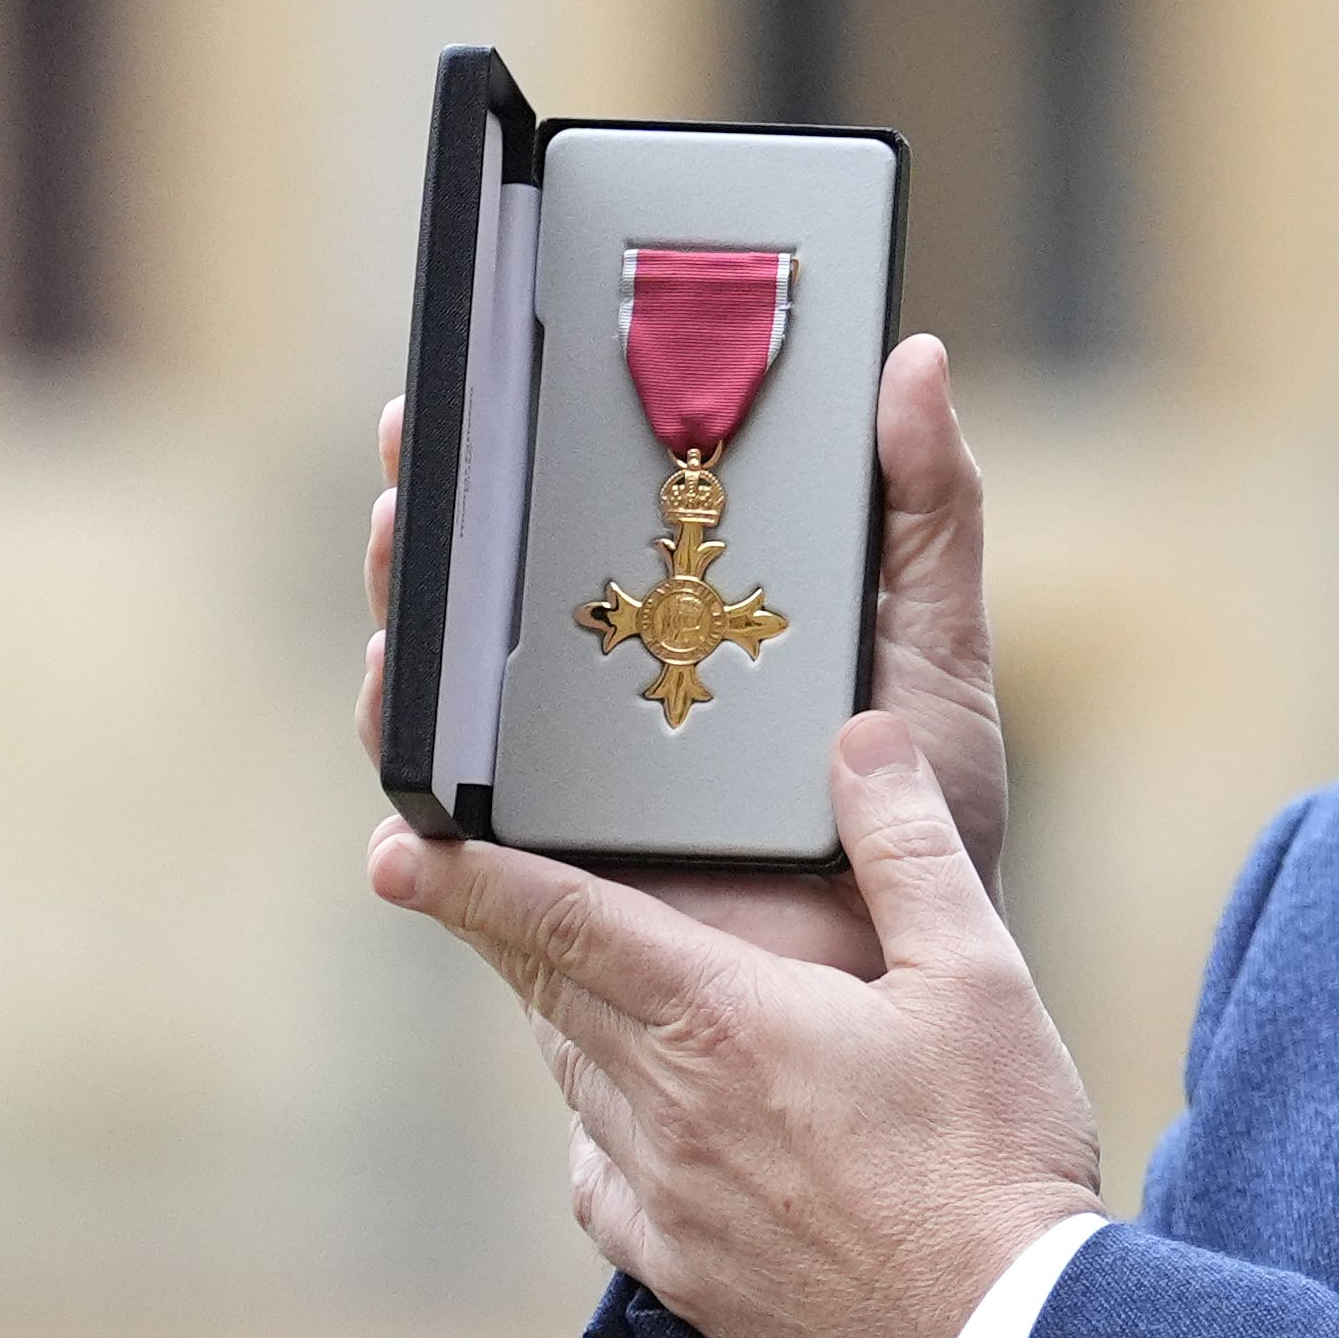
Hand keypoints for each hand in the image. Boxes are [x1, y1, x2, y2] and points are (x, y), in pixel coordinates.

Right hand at [359, 333, 1012, 975]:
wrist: (904, 982)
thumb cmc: (932, 822)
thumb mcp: (935, 647)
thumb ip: (928, 510)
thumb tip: (915, 356)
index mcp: (689, 625)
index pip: (587, 516)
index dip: (535, 435)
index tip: (509, 355)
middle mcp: (605, 696)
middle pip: (492, 587)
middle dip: (440, 505)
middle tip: (421, 434)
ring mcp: (559, 787)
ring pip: (448, 686)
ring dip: (409, 606)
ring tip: (402, 537)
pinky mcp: (534, 879)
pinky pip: (442, 815)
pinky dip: (410, 753)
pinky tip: (406, 703)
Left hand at [365, 711, 1106, 1337]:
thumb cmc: (993, 1156)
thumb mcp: (978, 976)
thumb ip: (907, 846)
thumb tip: (857, 740)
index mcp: (721, 1018)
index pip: (563, 922)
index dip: (469, 877)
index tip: (394, 851)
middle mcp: (666, 1106)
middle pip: (551, 997)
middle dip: (504, 933)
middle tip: (460, 887)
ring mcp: (666, 1199)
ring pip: (577, 1084)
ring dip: (562, 1024)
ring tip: (565, 985)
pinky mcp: (686, 1272)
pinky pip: (604, 1183)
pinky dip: (601, 1134)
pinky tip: (632, 1126)